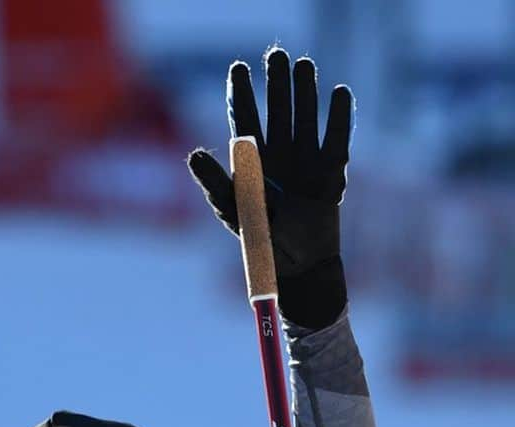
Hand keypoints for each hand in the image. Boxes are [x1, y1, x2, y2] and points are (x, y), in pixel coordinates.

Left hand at [187, 48, 352, 328]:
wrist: (297, 267)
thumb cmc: (262, 242)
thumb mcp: (234, 211)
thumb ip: (216, 182)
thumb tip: (193, 154)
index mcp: (252, 163)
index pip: (245, 120)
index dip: (241, 94)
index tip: (237, 67)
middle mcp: (279, 155)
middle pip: (276, 110)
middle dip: (275, 83)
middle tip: (275, 54)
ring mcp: (305, 160)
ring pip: (304, 116)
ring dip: (304, 91)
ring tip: (302, 64)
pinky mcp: (331, 172)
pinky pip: (336, 138)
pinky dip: (338, 117)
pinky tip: (339, 92)